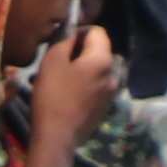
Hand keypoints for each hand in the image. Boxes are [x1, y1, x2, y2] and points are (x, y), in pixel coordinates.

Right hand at [26, 17, 122, 144]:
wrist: (57, 137)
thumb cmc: (52, 96)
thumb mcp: (52, 62)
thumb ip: (64, 40)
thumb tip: (70, 29)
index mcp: (103, 58)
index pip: (97, 31)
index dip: (79, 32)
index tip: (62, 43)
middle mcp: (114, 72)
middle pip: (100, 51)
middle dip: (82, 51)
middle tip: (59, 62)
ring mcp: (112, 91)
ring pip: (99, 69)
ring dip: (84, 69)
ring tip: (64, 79)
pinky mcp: (106, 106)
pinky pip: (99, 86)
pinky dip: (87, 84)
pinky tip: (70, 95)